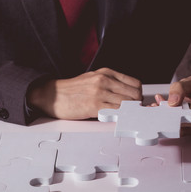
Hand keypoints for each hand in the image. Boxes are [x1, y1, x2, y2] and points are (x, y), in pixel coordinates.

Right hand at [27, 68, 141, 119]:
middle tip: (131, 112)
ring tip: (123, 117)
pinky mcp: (94, 106)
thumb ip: (110, 83)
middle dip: (136, 106)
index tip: (134, 103)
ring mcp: (99, 93)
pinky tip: (116, 119)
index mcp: (106, 72)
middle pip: (134, 95)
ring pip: (128, 104)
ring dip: (129, 113)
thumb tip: (126, 95)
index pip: (135, 83)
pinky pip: (116, 112)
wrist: (52, 95)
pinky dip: (120, 117)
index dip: (137, 95)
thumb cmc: (72, 89)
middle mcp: (105, 80)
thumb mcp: (93, 78)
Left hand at [155, 74, 190, 134]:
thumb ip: (178, 89)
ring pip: (190, 129)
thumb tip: (172, 103)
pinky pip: (189, 129)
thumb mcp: (190, 80)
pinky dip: (177, 123)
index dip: (186, 119)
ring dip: (173, 122)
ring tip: (162, 109)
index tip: (171, 115)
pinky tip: (169, 115)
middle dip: (174, 118)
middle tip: (159, 108)